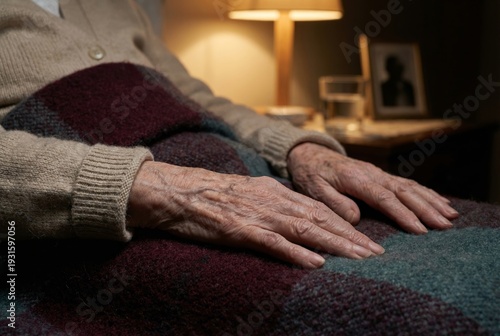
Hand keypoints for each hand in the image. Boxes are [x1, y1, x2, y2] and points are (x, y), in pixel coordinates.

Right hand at [127, 161, 384, 268]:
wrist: (177, 191)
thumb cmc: (211, 195)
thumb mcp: (249, 192)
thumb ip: (273, 203)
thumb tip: (296, 217)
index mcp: (275, 192)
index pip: (318, 209)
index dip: (345, 225)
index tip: (367, 240)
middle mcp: (272, 201)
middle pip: (319, 219)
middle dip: (351, 237)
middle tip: (377, 253)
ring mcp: (257, 215)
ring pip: (304, 229)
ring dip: (335, 244)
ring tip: (361, 257)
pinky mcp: (238, 229)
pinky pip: (272, 242)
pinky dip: (295, 252)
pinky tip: (315, 262)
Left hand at [287, 143, 458, 233]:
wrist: (310, 154)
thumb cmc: (311, 174)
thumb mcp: (314, 190)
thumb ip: (335, 203)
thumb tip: (357, 218)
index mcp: (355, 178)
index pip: (383, 197)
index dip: (402, 214)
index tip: (419, 230)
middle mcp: (371, 174)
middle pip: (403, 191)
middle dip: (426, 209)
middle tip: (445, 226)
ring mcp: (377, 173)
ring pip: (409, 186)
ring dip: (431, 201)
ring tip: (451, 215)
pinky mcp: (379, 175)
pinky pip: (406, 183)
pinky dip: (425, 192)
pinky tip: (439, 201)